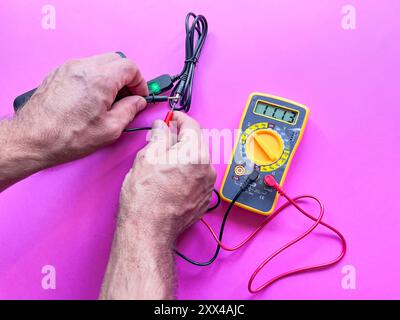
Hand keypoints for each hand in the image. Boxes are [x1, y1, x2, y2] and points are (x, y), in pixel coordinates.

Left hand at [13, 52, 147, 166]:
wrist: (34, 138)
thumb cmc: (66, 136)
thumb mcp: (110, 129)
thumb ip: (129, 110)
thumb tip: (137, 102)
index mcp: (100, 78)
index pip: (130, 67)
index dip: (140, 82)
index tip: (139, 96)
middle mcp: (84, 67)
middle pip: (116, 60)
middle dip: (126, 77)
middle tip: (128, 97)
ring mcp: (69, 68)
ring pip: (100, 62)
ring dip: (110, 77)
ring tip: (109, 100)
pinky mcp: (59, 73)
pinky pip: (84, 68)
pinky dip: (95, 78)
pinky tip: (93, 98)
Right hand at [100, 112, 215, 298]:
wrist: (149, 229)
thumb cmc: (145, 196)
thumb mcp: (147, 157)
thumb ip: (159, 136)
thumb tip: (163, 127)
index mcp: (195, 153)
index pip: (192, 125)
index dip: (179, 118)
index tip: (171, 118)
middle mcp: (207, 169)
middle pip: (196, 143)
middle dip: (180, 138)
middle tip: (162, 140)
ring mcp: (207, 186)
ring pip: (197, 161)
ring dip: (183, 156)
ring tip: (163, 163)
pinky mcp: (203, 200)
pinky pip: (197, 178)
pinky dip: (186, 173)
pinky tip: (170, 180)